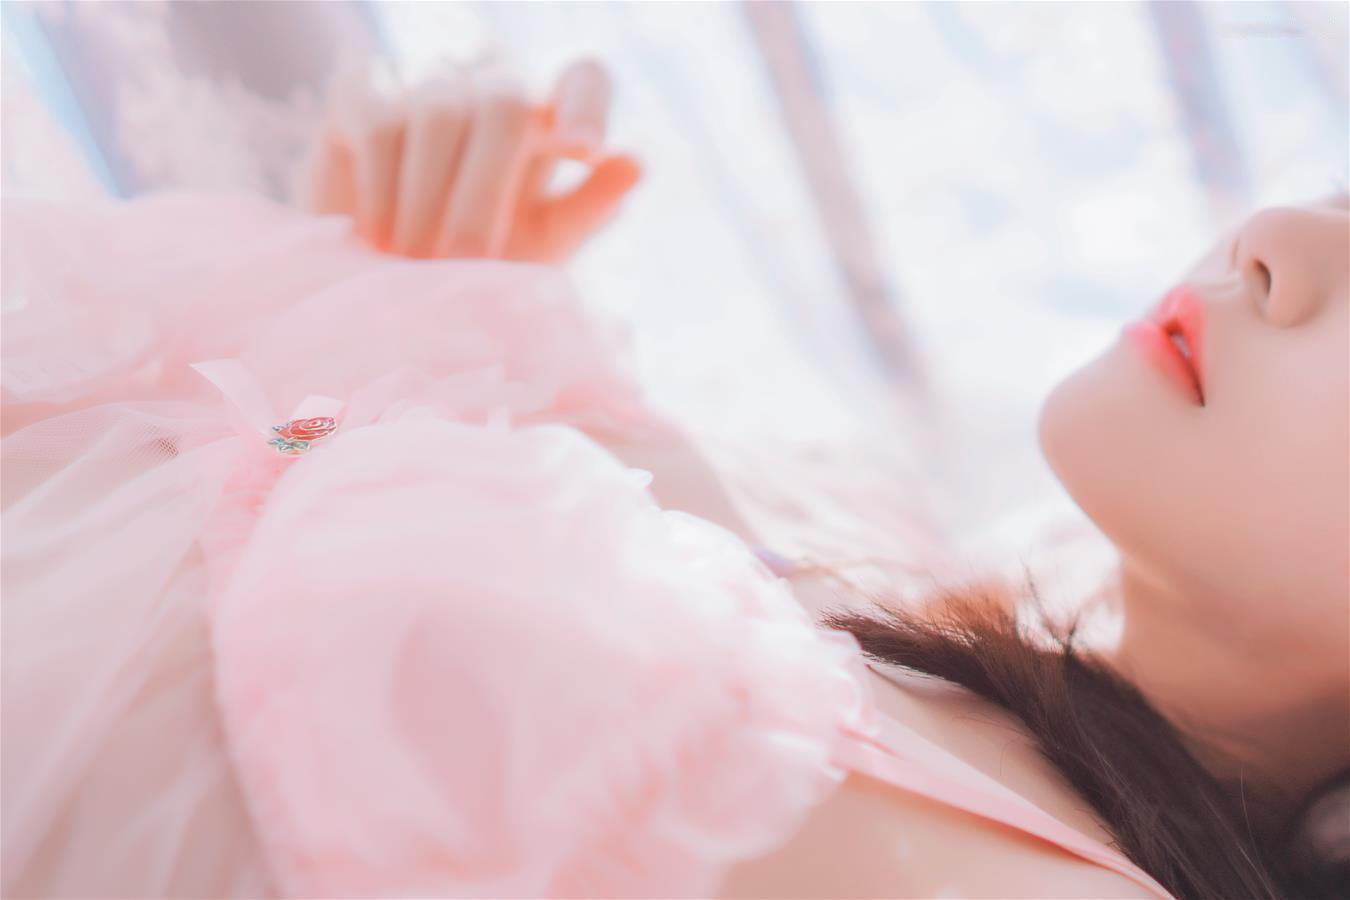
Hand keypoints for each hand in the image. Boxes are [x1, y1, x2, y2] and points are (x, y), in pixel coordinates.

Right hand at [293, 54, 641, 263]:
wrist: (384, 269)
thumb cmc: (480, 254)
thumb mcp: (542, 241)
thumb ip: (588, 205)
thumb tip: (638, 160)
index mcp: (551, 113)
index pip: (584, 77)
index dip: (588, 105)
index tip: (586, 154)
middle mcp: (493, 80)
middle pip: (506, 102)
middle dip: (485, 191)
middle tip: (464, 262)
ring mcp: (428, 74)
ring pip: (439, 113)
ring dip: (428, 200)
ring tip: (416, 262)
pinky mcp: (363, 85)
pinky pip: (381, 124)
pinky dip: (383, 191)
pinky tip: (378, 238)